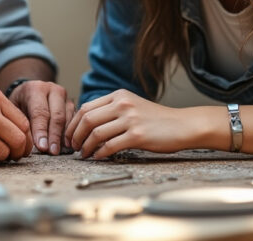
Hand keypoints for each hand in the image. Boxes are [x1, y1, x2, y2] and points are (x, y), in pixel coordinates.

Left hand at [7, 80, 74, 154]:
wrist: (27, 92)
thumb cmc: (18, 104)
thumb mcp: (14, 110)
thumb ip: (23, 123)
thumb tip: (32, 143)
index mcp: (36, 89)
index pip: (40, 112)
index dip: (41, 131)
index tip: (42, 147)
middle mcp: (53, 90)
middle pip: (57, 115)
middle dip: (54, 136)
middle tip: (52, 152)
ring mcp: (64, 97)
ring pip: (68, 118)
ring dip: (64, 137)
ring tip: (59, 151)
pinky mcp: (71, 105)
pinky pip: (73, 120)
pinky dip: (70, 134)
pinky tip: (65, 146)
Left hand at [65, 89, 195, 158]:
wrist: (182, 125)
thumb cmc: (156, 119)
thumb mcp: (132, 105)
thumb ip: (111, 110)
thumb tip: (86, 123)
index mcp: (119, 95)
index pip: (86, 107)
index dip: (73, 124)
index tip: (70, 136)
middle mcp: (123, 104)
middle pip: (87, 119)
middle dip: (75, 136)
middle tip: (73, 147)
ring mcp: (130, 119)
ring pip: (96, 133)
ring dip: (86, 147)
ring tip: (84, 154)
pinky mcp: (138, 135)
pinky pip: (110, 146)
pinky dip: (100, 154)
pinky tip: (98, 157)